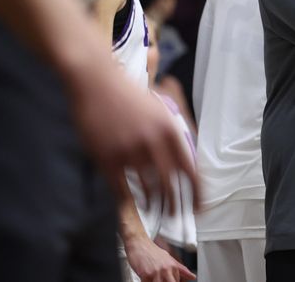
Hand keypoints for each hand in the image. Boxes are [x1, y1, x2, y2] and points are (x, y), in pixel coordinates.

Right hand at [71, 69, 199, 213]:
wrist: (95, 79)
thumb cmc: (125, 92)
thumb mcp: (156, 108)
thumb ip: (168, 133)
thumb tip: (179, 159)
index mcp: (169, 128)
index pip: (190, 168)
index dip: (197, 192)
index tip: (199, 206)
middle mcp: (153, 142)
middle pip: (171, 185)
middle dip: (175, 205)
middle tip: (175, 216)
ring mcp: (130, 151)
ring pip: (147, 189)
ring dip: (153, 204)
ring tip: (154, 209)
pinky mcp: (107, 157)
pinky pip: (121, 189)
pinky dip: (127, 199)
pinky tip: (129, 203)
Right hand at [125, 236, 195, 281]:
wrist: (139, 243)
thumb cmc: (152, 251)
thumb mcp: (169, 258)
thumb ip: (181, 269)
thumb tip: (193, 276)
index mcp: (173, 266)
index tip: (167, 280)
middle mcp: (166, 269)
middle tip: (162, 279)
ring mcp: (156, 273)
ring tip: (154, 279)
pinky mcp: (146, 275)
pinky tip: (146, 279)